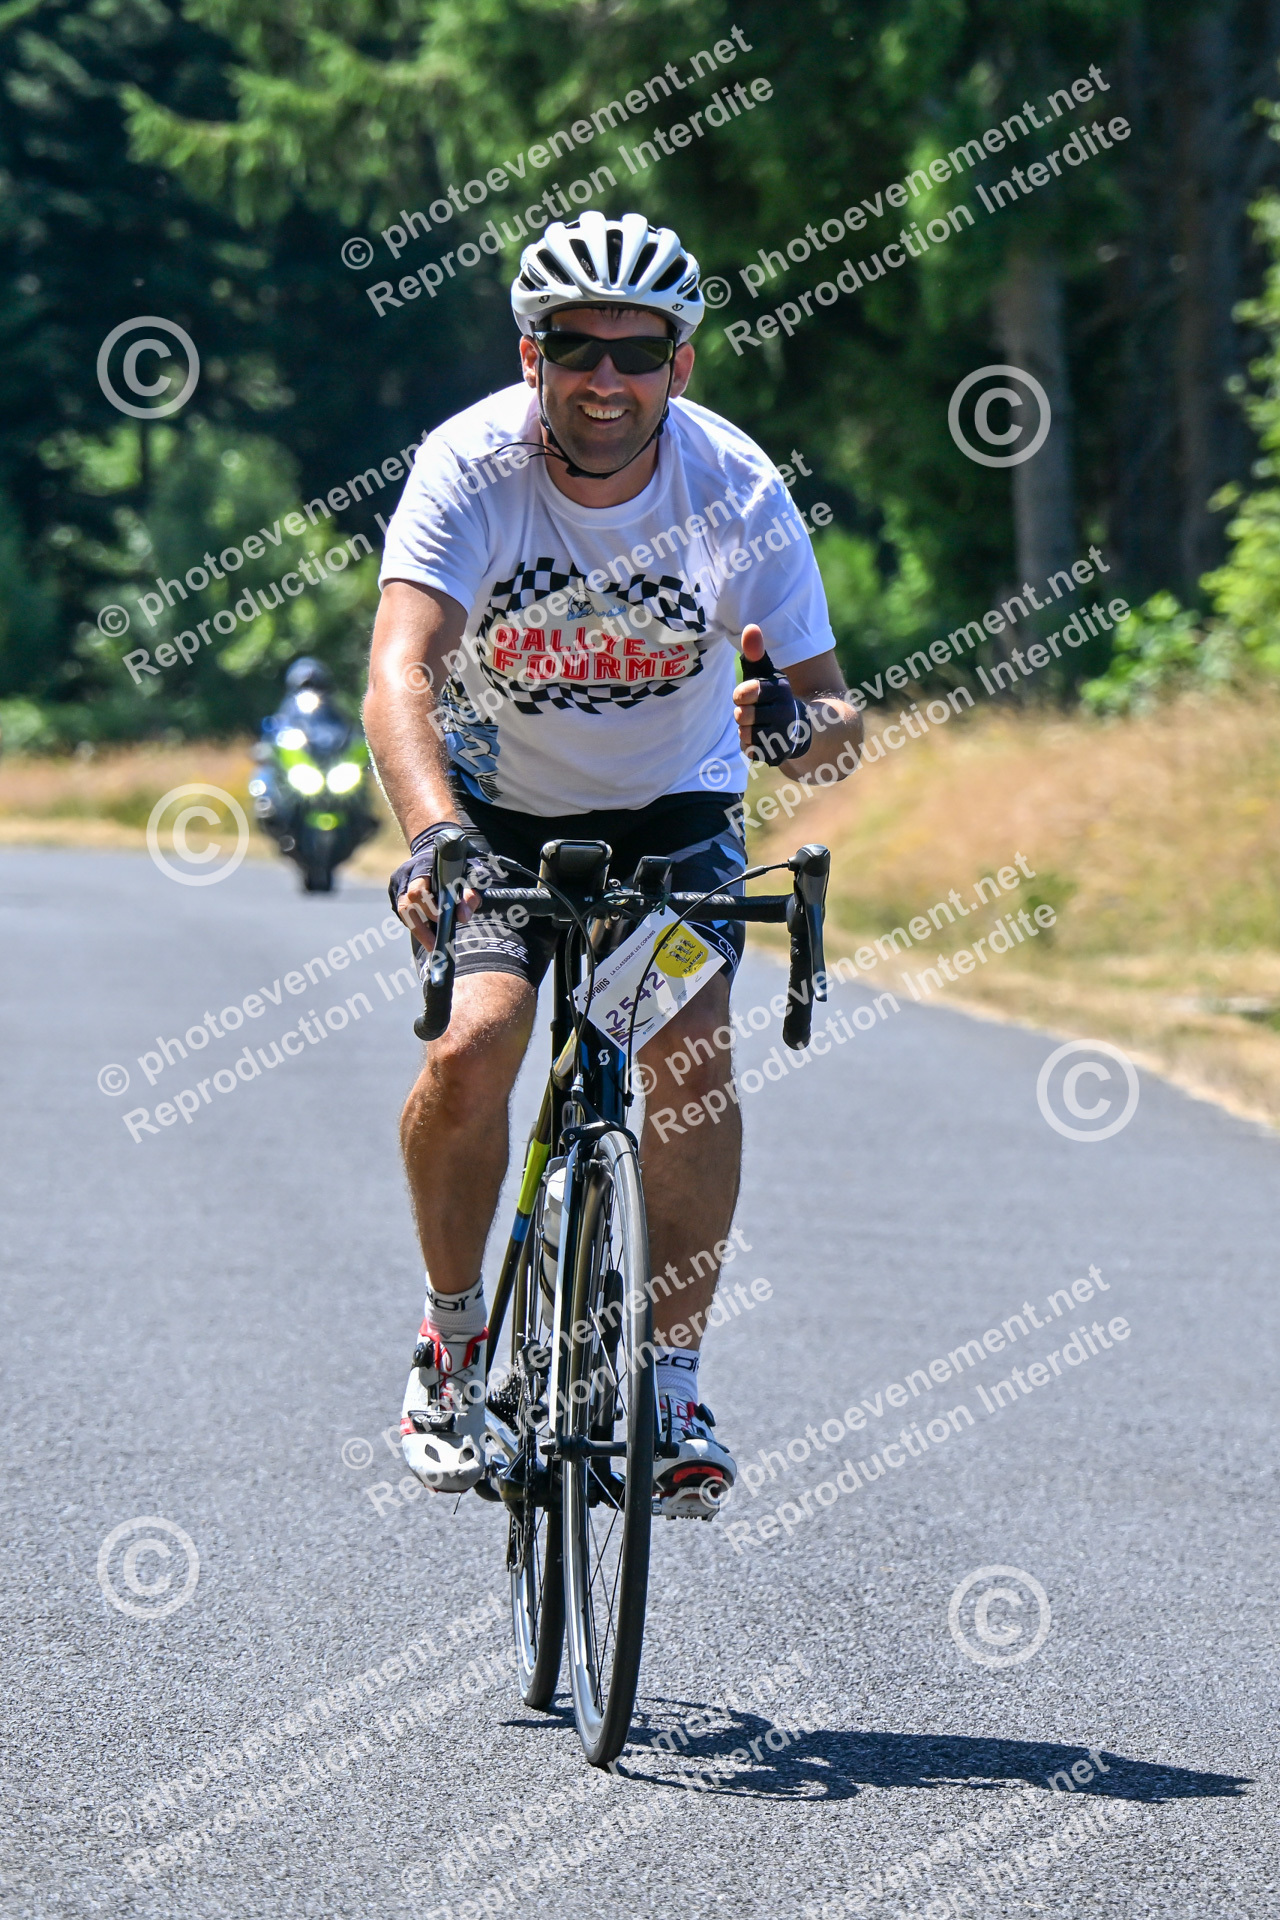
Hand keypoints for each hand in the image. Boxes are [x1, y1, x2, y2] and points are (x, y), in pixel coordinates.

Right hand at [389, 824, 480, 947]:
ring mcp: (397, 886)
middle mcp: (405, 876)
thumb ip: (470, 892)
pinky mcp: (396, 896)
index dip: (429, 908)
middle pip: (406, 905)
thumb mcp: (470, 872)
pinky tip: (429, 937)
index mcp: (421, 866)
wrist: (438, 853)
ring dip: (419, 931)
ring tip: (433, 946)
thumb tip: (463, 917)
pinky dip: (417, 926)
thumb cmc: (456, 865)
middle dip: (421, 927)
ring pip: (403, 913)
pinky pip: (405, 915)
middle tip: (436, 944)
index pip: (418, 890)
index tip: (442, 921)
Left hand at [732, 624, 811, 765]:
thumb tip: (750, 627)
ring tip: (760, 724)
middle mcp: (786, 713)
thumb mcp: (766, 674)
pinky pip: (751, 751)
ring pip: (746, 734)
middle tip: (754, 711)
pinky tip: (762, 738)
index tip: (744, 695)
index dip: (741, 694)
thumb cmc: (773, 697)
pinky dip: (751, 745)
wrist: (801, 729)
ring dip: (747, 730)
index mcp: (781, 690)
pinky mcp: (779, 754)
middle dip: (743, 714)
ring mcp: (784, 736)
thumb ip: (755, 653)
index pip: (747, 693)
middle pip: (742, 716)